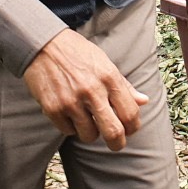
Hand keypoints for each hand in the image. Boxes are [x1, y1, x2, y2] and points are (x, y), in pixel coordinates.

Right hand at [22, 29, 148, 149]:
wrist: (43, 45)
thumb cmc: (78, 53)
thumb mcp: (105, 62)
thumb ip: (124, 85)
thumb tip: (144, 101)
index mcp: (109, 78)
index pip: (130, 113)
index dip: (133, 126)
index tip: (130, 129)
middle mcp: (92, 91)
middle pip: (113, 132)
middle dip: (118, 143)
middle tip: (116, 143)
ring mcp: (71, 101)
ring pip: (89, 136)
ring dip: (92, 132)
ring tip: (88, 121)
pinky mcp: (53, 109)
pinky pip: (68, 131)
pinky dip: (71, 127)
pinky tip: (71, 114)